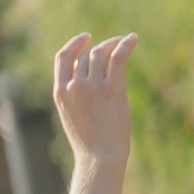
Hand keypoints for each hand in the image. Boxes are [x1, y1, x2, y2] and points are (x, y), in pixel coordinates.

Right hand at [52, 29, 135, 165]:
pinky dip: (126, 44)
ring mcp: (93, 87)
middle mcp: (75, 86)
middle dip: (100, 47)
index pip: (63, 57)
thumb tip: (87, 75)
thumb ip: (74, 94)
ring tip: (123, 41)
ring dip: (113, 43)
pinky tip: (133, 38)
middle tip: (113, 46)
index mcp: (60, 92)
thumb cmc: (88, 141)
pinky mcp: (113, 89)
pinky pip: (119, 58)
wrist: (100, 156)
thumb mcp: (72, 115)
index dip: (75, 43)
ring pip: (101, 53)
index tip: (87, 37)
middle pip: (87, 55)